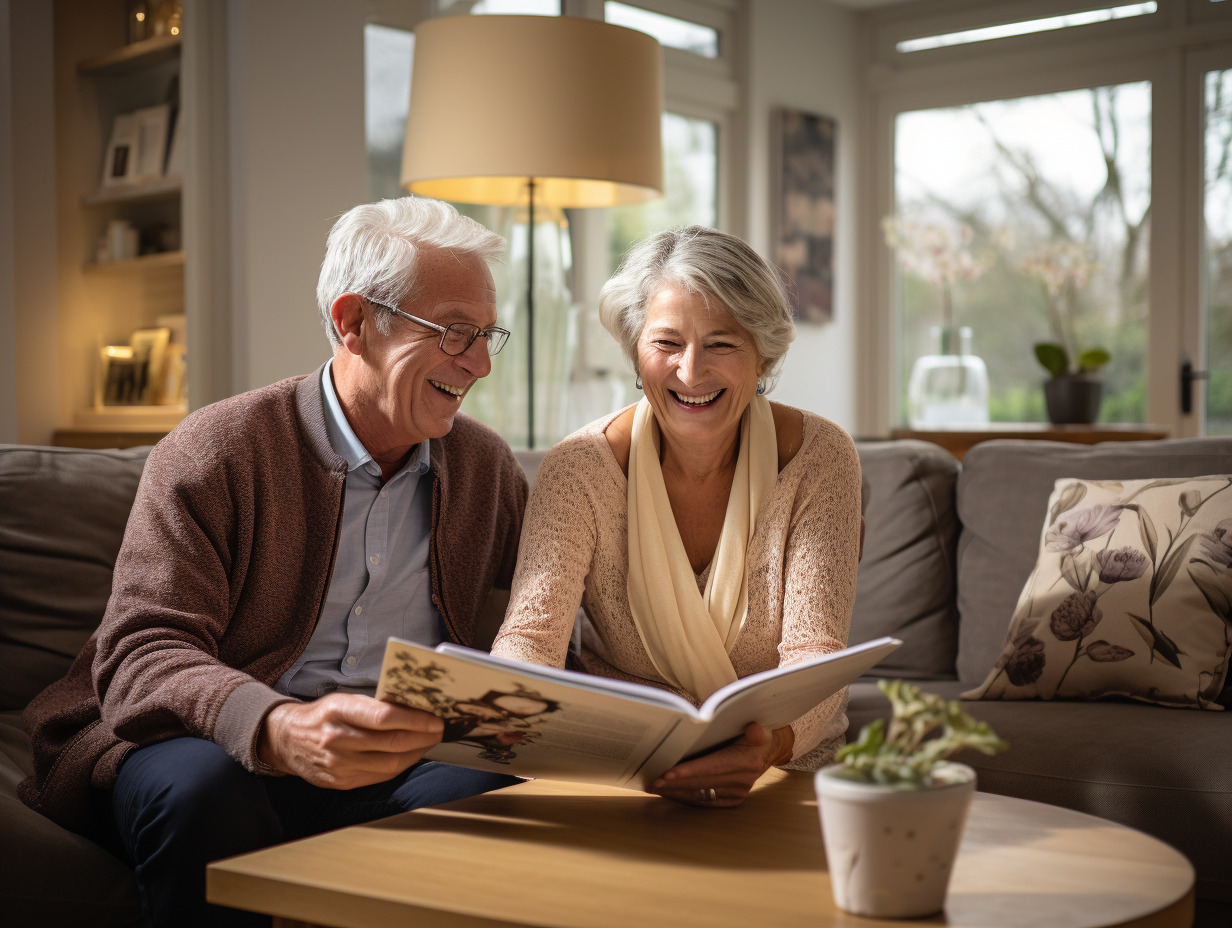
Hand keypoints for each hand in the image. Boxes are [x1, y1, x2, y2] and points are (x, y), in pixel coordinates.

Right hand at [257, 694, 443, 789]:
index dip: (415, 719)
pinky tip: (410, 756)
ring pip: (390, 764)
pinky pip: (380, 776)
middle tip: (439, 730)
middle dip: (423, 737)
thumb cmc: (322, 715)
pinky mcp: (340, 783)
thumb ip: (374, 705)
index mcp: (338, 712)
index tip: (435, 719)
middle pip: (392, 743)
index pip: (384, 717)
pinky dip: (400, 766)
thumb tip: (415, 708)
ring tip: (429, 742)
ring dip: (416, 753)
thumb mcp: (343, 700)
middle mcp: (337, 740)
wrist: (286, 740)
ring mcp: (338, 765)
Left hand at [648, 723, 793, 807]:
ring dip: (676, 792)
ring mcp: (738, 792)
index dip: (689, 771)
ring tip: (654, 788)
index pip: (712, 766)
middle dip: (675, 783)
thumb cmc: (755, 730)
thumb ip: (755, 727)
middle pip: (702, 782)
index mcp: (747, 760)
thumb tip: (753, 729)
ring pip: (701, 794)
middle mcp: (743, 779)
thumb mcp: (758, 723)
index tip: (667, 774)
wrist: (769, 748)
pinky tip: (670, 793)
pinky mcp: (733, 799)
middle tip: (651, 781)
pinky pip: (705, 801)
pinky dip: (686, 797)